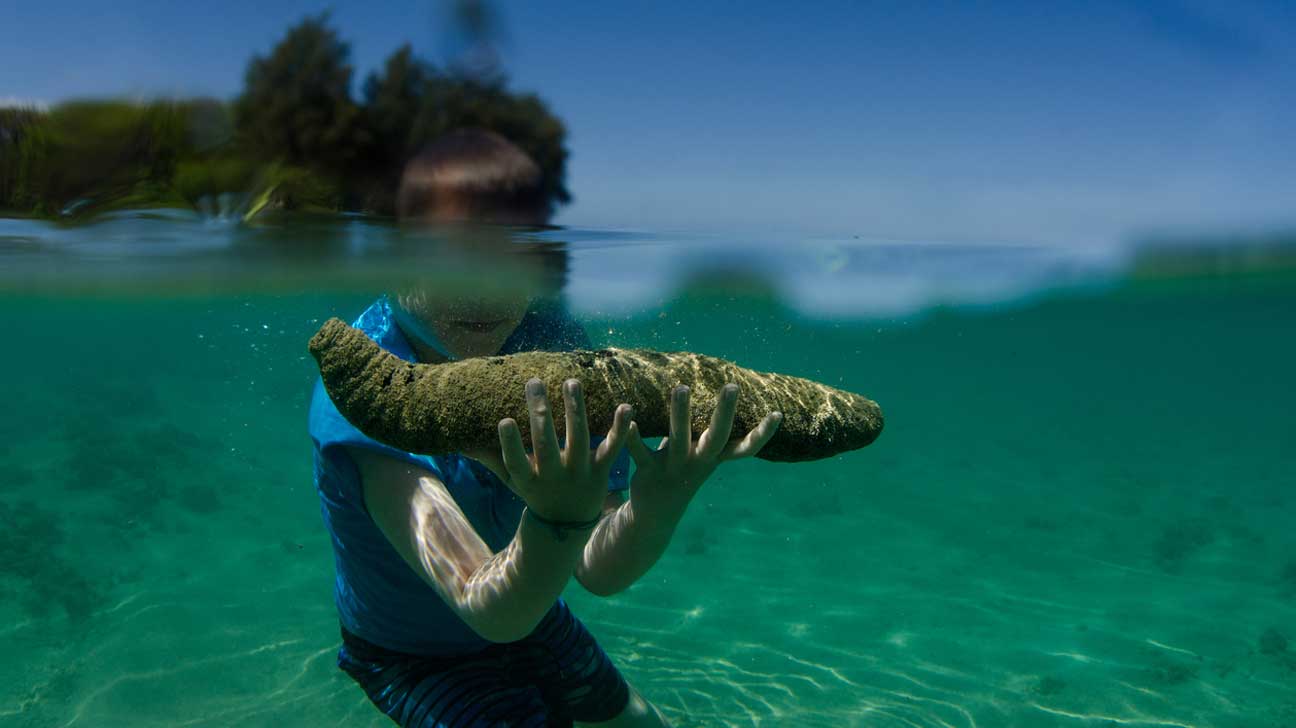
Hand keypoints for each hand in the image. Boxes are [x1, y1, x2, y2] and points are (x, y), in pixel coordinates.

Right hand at [471, 378, 632, 522]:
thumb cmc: (535, 492)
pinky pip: (612, 448)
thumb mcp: (511, 481)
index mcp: (529, 481)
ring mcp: (580, 474)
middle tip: (533, 383)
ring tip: (570, 382)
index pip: (516, 462)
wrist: (568, 523)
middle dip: (540, 415)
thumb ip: (489, 458)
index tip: (504, 420)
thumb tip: (460, 440)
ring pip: (578, 440)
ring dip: (575, 410)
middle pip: (546, 446)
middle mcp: (554, 478)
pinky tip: (626, 407)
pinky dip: (620, 429)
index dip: (510, 444)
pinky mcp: (601, 470)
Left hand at [625, 383, 780, 528]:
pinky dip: (633, 437)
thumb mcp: (701, 453)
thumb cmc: (682, 471)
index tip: (778, 413)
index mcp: (714, 459)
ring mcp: (675, 469)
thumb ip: (710, 430)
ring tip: (682, 387)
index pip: (745, 448)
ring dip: (680, 414)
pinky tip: (628, 417)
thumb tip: (728, 396)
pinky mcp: (649, 473)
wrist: (655, 514)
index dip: (763, 434)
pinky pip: (641, 453)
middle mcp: (699, 463)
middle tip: (732, 386)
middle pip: (717, 437)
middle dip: (724, 412)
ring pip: (679, 439)